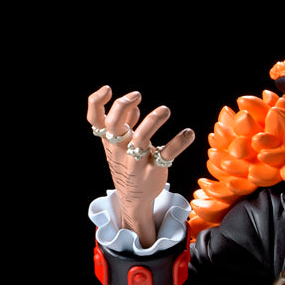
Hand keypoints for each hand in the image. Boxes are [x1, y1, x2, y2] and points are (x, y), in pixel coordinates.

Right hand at [88, 86, 194, 247]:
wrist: (133, 197)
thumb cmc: (127, 164)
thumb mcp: (120, 146)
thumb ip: (126, 125)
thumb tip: (135, 107)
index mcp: (109, 140)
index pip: (95, 119)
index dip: (97, 101)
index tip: (109, 88)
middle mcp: (119, 149)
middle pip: (114, 125)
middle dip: (123, 106)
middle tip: (137, 95)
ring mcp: (136, 160)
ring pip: (141, 138)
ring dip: (153, 120)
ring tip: (165, 110)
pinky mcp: (153, 169)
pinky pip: (166, 154)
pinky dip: (178, 142)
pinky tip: (189, 133)